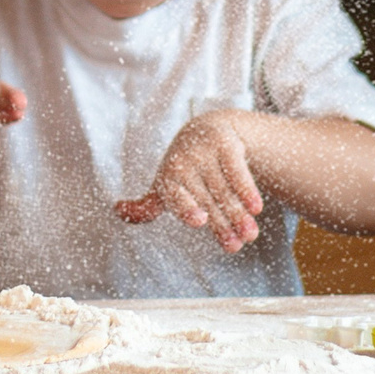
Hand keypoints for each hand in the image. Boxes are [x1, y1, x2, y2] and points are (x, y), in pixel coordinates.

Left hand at [116, 110, 263, 253]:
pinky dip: (246, 188)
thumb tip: (118, 210)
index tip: (200, 220)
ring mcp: (204, 151)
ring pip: (224, 189)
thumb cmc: (184, 168)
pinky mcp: (225, 143)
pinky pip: (237, 169)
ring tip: (250, 234)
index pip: (177, 196)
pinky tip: (256, 207)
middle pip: (207, 200)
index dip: (187, 207)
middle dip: (223, 223)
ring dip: (239, 213)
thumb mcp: (165, 186)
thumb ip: (147, 205)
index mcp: (167, 177)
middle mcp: (184, 162)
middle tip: (238, 244)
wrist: (208, 129)